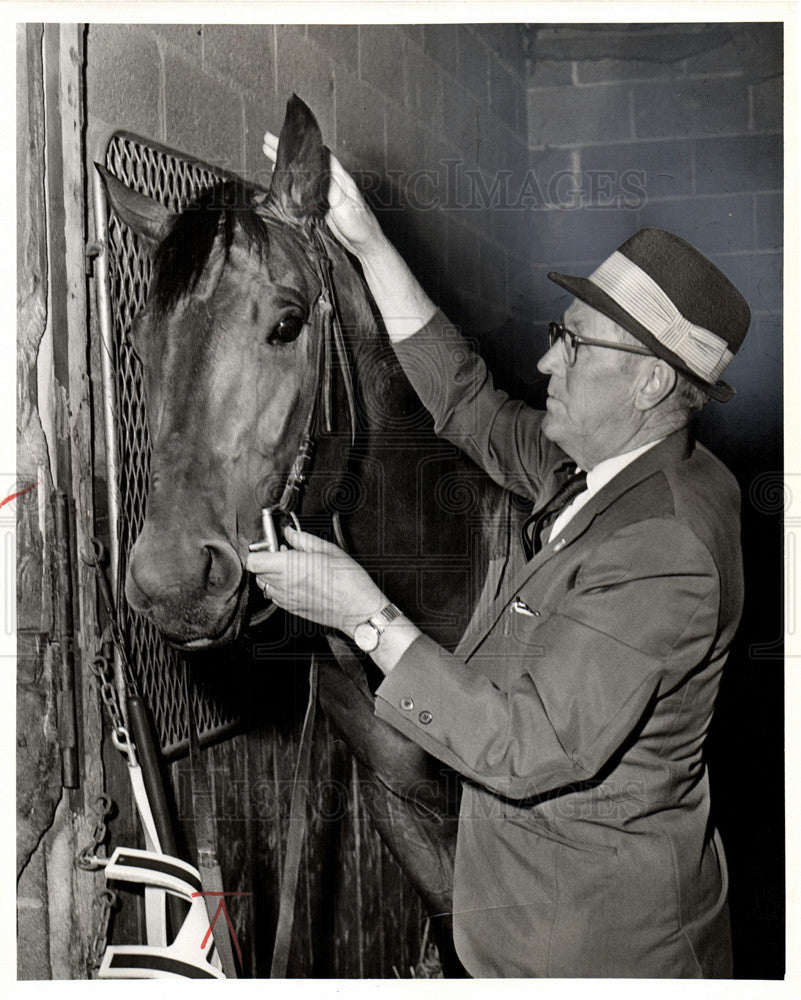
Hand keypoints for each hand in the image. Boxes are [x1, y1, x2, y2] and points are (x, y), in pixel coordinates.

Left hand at [245, 525, 386, 634]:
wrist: (358, 608)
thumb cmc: (348, 580)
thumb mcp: (328, 550)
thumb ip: (303, 539)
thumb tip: (290, 532)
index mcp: (290, 566)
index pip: (254, 562)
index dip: (259, 552)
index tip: (270, 547)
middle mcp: (284, 584)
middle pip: (258, 573)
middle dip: (266, 562)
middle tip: (284, 555)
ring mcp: (287, 599)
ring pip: (264, 586)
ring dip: (271, 576)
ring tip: (290, 569)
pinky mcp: (292, 609)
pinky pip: (275, 598)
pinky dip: (279, 589)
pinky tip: (296, 582)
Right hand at [263, 131, 384, 257]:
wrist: (366, 245)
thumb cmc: (361, 227)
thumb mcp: (347, 209)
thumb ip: (334, 191)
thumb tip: (319, 173)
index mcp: (340, 178)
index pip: (319, 154)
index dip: (303, 144)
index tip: (287, 135)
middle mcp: (332, 182)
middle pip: (308, 160)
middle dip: (288, 150)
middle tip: (267, 140)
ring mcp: (326, 193)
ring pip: (303, 173)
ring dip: (287, 163)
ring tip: (269, 154)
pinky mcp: (322, 204)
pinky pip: (303, 187)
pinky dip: (290, 179)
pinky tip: (281, 178)